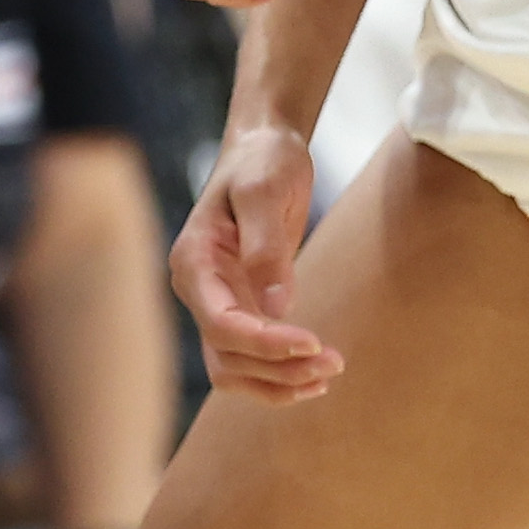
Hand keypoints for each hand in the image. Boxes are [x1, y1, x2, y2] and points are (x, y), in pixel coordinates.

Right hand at [172, 124, 342, 397]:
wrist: (264, 147)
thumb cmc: (263, 161)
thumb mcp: (265, 193)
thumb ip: (266, 248)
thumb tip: (277, 308)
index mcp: (194, 262)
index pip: (221, 324)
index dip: (264, 343)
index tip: (313, 342)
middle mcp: (198, 289)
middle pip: (227, 357)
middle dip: (279, 368)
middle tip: (334, 362)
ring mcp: (216, 301)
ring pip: (235, 368)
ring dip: (279, 381)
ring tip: (328, 374)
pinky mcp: (239, 306)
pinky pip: (249, 358)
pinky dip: (278, 375)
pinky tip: (314, 376)